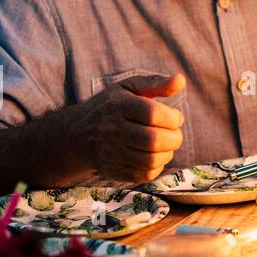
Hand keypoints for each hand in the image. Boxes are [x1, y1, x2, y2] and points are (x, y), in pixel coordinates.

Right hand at [68, 72, 185, 182]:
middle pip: (153, 140)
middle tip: (175, 133)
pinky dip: (156, 167)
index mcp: (118, 105)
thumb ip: (156, 83)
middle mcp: (111, 130)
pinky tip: (155, 156)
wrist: (76, 134)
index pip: (153, 114)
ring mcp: (110, 153)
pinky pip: (143, 175)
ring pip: (150, 160)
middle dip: (175, 138)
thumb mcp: (128, 87)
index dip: (173, 117)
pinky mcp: (111, 170)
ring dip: (168, 153)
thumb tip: (181, 81)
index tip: (176, 117)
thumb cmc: (111, 106)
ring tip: (167, 145)